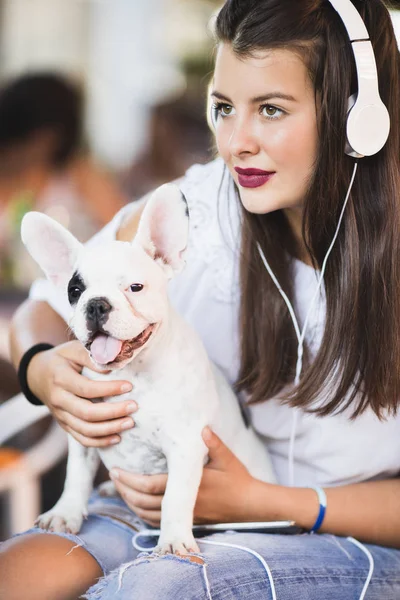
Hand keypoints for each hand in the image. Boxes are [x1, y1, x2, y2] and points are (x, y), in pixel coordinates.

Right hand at [27, 340, 136, 446]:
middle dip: (113, 412)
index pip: (86, 388)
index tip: (129, 386)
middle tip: (134, 406)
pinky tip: (117, 438)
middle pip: (86, 413)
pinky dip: (99, 442)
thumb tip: (112, 367)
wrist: (38, 375)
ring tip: (130, 422)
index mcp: (60, 378)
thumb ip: (91, 356)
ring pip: (85, 429)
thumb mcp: (73, 349)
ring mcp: (60, 415)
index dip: (109, 389)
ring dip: (109, 429)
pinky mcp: (64, 424)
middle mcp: (58, 399)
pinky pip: (81, 438)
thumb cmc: (62, 359)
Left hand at [109, 427, 259, 525]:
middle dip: (125, 490)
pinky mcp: (187, 523)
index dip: (130, 480)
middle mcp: (184, 504)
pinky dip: (143, 514)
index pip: (151, 485)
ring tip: (120, 489)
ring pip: (148, 515)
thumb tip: (203, 427)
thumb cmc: (239, 479)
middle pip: (144, 502)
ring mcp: (185, 516)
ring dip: (131, 503)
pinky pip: (158, 523)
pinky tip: (137, 503)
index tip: (116, 470)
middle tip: (113, 477)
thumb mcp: (227, 458)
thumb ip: (214, 443)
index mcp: (190, 486)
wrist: (251, 507)